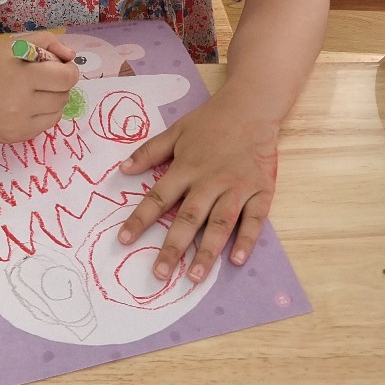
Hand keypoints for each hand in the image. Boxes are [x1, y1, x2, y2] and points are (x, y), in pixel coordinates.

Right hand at [0, 32, 79, 141]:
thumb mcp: (13, 44)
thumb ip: (48, 44)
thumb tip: (71, 57)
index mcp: (20, 77)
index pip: (66, 79)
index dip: (68, 70)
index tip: (59, 66)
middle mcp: (18, 105)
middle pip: (63, 97)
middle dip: (58, 85)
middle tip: (40, 77)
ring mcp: (14, 126)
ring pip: (55, 115)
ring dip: (51, 101)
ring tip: (31, 91)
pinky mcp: (9, 138)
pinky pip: (41, 127)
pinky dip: (39, 116)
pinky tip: (22, 105)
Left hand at [116, 96, 278, 282]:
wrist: (252, 107)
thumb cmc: (211, 121)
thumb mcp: (176, 131)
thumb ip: (149, 152)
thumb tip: (122, 170)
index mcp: (186, 168)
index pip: (158, 198)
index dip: (139, 220)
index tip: (124, 240)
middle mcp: (210, 181)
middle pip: (188, 218)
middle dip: (173, 247)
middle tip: (159, 274)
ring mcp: (237, 187)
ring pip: (220, 224)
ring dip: (207, 251)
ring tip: (194, 277)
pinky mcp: (261, 190)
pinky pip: (255, 219)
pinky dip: (247, 239)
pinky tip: (236, 260)